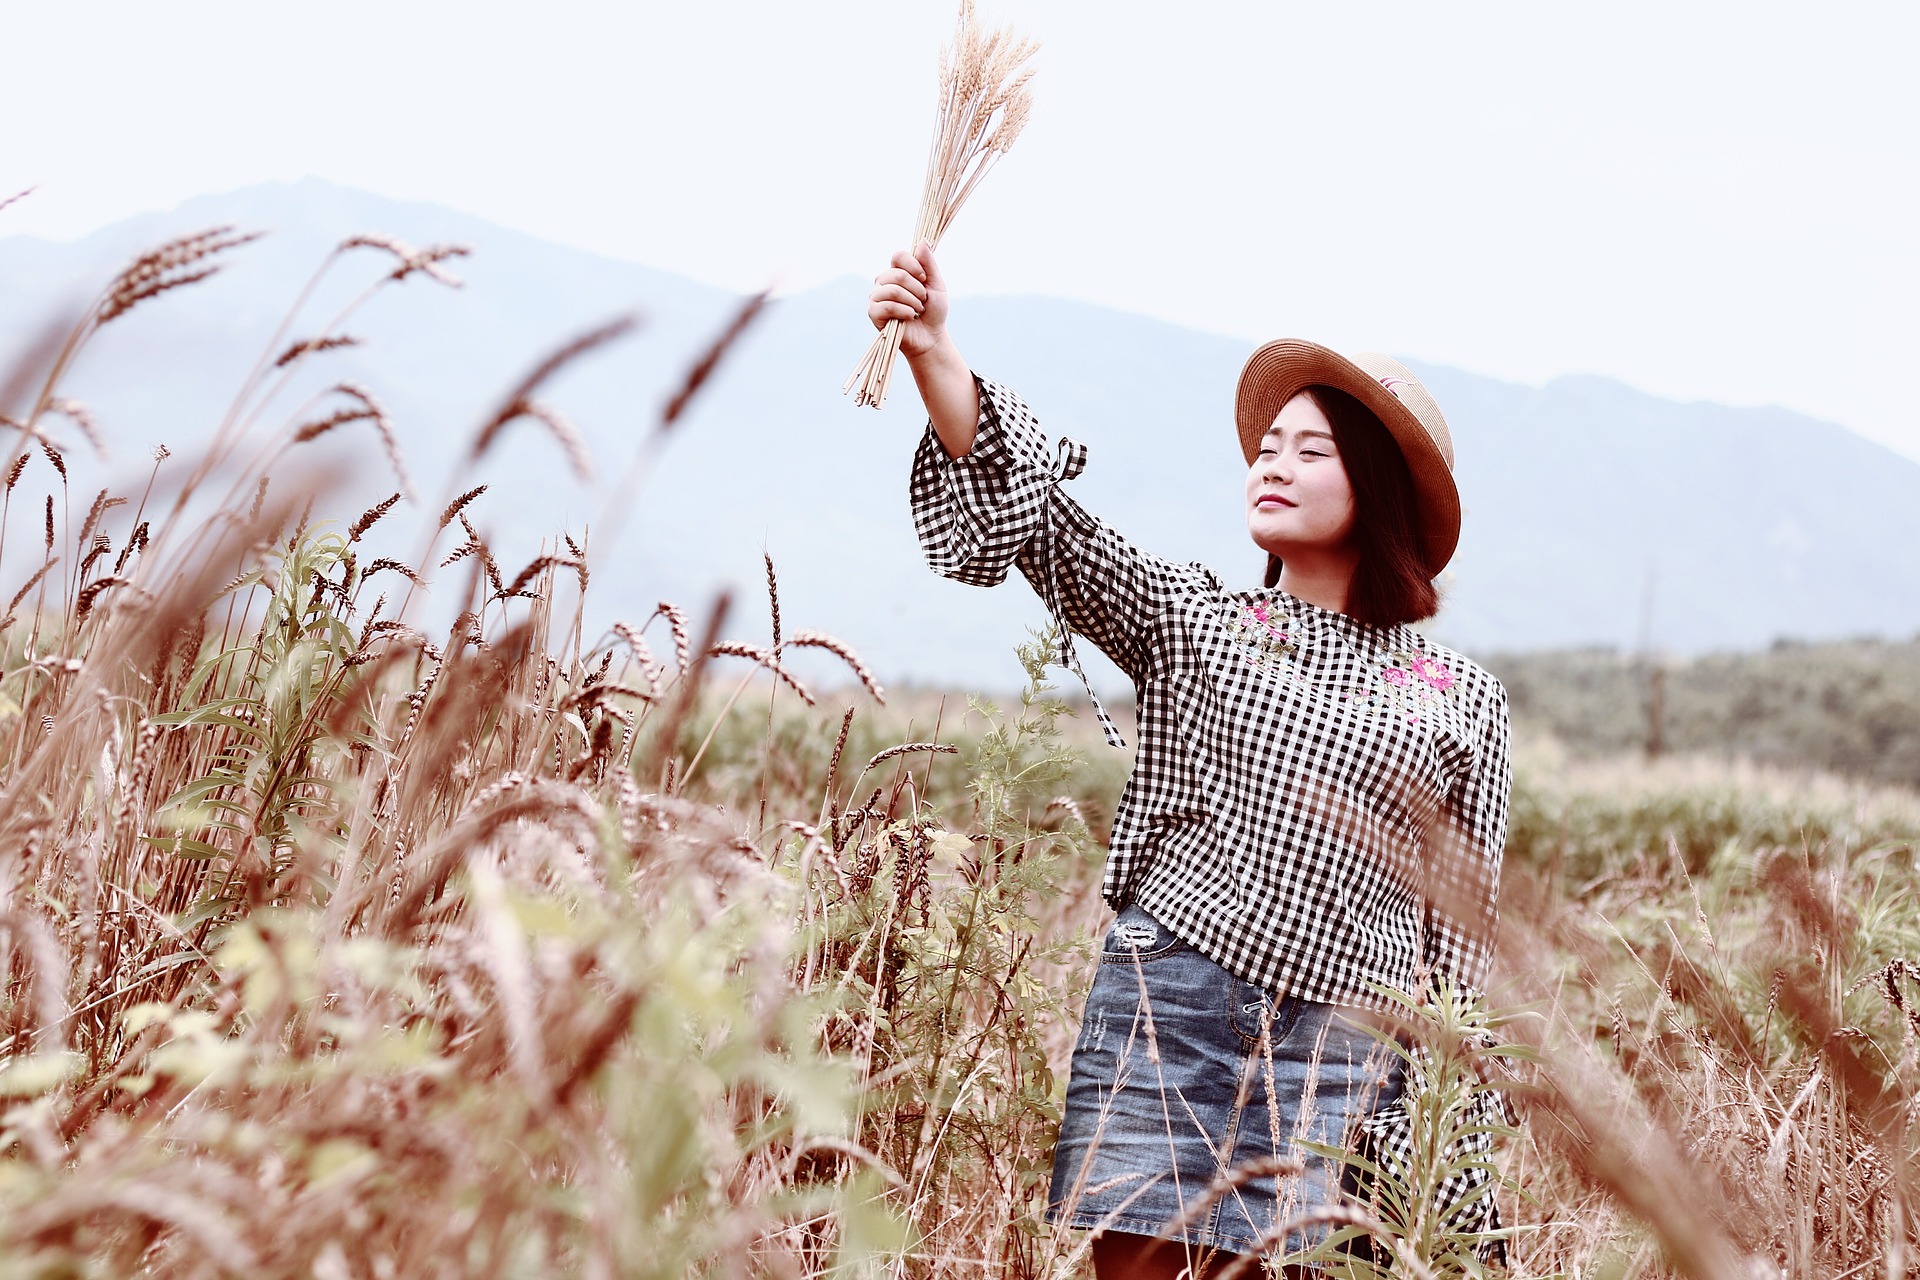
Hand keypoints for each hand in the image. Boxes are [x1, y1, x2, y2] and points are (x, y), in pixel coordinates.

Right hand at [867, 242, 948, 359]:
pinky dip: (905, 312)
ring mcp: (876, 297)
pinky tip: (910, 317)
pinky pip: (888, 306)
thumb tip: (922, 241)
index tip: (924, 278)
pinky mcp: (873, 313)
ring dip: (912, 302)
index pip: (898, 256)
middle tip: (923, 301)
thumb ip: (929, 264)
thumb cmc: (933, 311)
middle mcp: (883, 281)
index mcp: (897, 271)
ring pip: (893, 290)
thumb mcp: (936, 285)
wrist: (931, 337)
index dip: (913, 265)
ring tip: (918, 310)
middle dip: (917, 289)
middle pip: (897, 274)